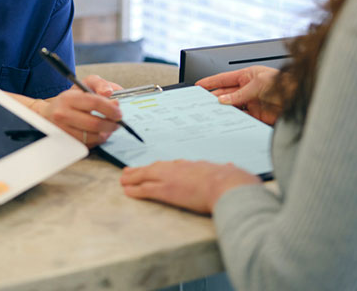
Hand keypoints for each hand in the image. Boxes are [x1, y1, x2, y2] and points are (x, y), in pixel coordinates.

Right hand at [35, 75, 122, 146]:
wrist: (49, 114)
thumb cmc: (72, 98)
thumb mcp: (84, 84)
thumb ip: (100, 84)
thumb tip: (109, 93)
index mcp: (69, 98)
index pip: (94, 102)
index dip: (111, 109)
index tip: (119, 113)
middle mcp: (63, 115)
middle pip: (94, 123)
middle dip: (111, 124)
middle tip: (118, 123)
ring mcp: (63, 130)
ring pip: (91, 137)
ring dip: (105, 134)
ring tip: (109, 128)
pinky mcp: (65, 142)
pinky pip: (86, 145)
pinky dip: (96, 140)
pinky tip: (99, 134)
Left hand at [120, 160, 260, 213]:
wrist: (227, 186)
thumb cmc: (232, 181)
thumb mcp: (230, 172)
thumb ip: (227, 170)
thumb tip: (231, 168)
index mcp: (194, 165)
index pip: (174, 166)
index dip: (163, 168)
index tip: (157, 168)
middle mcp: (179, 168)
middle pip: (156, 167)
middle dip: (142, 170)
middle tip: (130, 171)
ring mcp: (170, 178)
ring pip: (146, 176)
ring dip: (133, 178)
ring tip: (124, 179)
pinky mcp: (165, 191)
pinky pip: (145, 189)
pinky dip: (135, 190)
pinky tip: (127, 191)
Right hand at [197, 66, 281, 124]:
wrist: (300, 100)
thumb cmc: (284, 84)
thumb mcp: (258, 85)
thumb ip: (239, 94)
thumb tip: (223, 99)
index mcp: (247, 76)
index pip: (224, 79)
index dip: (211, 82)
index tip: (199, 85)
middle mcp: (248, 89)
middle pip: (226, 94)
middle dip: (214, 98)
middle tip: (203, 104)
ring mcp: (252, 102)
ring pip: (232, 107)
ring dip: (223, 110)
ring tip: (212, 114)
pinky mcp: (257, 115)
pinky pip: (241, 118)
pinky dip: (233, 120)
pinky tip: (227, 121)